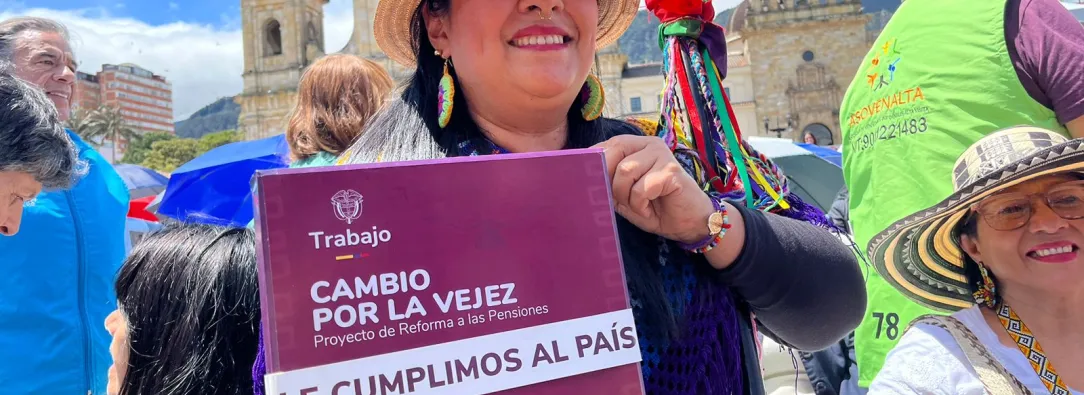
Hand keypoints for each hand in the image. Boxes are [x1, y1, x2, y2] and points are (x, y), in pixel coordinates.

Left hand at [593, 135, 715, 243]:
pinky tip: (650, 209)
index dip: (594, 166)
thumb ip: (607, 182)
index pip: (605, 146)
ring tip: (640, 206)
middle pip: (612, 153)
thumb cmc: (654, 208)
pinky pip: (641, 188)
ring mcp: (662, 154)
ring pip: (625, 171)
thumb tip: (583, 177)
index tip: (591, 185)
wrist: (687, 224)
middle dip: (609, 182)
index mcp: (635, 145)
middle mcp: (649, 144)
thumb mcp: (623, 195)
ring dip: (626, 196)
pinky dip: (640, 205)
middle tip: (621, 200)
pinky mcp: (671, 170)